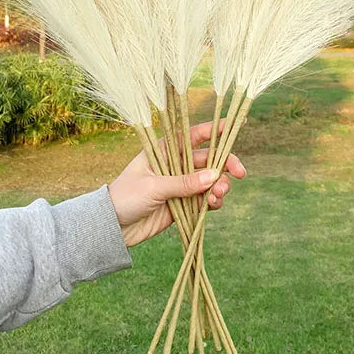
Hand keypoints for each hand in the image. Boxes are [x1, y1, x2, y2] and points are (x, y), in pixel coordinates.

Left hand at [108, 121, 246, 247]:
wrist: (113, 227)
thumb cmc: (126, 197)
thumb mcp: (154, 186)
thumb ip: (184, 182)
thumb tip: (215, 176)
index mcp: (165, 150)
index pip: (194, 135)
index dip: (215, 129)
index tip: (235, 126)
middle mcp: (176, 164)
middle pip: (209, 159)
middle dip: (226, 165)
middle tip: (240, 173)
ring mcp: (181, 185)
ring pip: (210, 181)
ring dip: (219, 187)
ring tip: (217, 197)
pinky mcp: (183, 204)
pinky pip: (205, 200)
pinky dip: (213, 201)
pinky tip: (213, 205)